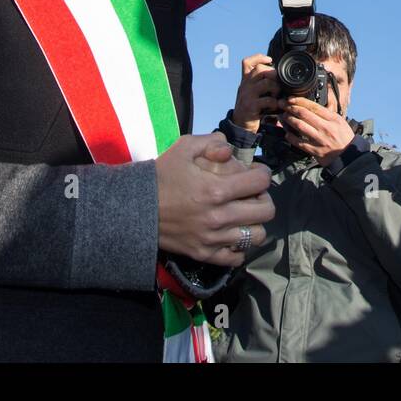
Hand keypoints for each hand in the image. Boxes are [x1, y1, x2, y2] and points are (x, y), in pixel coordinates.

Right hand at [155, 132, 274, 267]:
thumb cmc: (161, 176)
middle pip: (266, 211)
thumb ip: (210, 142)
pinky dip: (238, 248)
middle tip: (253, 195)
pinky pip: (235, 258)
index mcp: (217, 189)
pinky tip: (231, 235)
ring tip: (245, 216)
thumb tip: (230, 148)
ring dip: (254, 224)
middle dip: (264, 199)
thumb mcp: (182, 149)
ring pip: (256, 236)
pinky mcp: (204, 254)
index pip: (261, 182)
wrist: (134, 209)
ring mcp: (213, 238)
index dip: (262, 174)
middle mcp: (219, 216)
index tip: (255, 173)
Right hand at [230, 54, 279, 133]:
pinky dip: (275, 103)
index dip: (258, 57)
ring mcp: (247, 95)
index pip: (247, 62)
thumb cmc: (250, 108)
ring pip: (267, 83)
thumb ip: (259, 84)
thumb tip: (276, 76)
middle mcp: (245, 85)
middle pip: (260, 70)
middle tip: (277, 85)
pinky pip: (268, 100)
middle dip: (273, 75)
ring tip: (276, 96)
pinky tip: (275, 107)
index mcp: (245, 81)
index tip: (270, 59)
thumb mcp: (251, 93)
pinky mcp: (251, 106)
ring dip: (276, 89)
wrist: (239, 125)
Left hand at [281, 96, 353, 166]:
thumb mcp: (339, 122)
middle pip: (304, 114)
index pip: (313, 106)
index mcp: (332, 119)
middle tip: (282, 105)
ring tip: (284, 117)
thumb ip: (326, 115)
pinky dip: (291, 137)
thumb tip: (310, 107)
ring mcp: (319, 139)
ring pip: (300, 126)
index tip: (290, 99)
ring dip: (289, 120)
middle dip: (290, 108)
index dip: (299, 101)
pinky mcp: (315, 150)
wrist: (349, 156)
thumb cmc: (344, 137)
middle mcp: (325, 127)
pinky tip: (287, 134)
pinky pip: (299, 143)